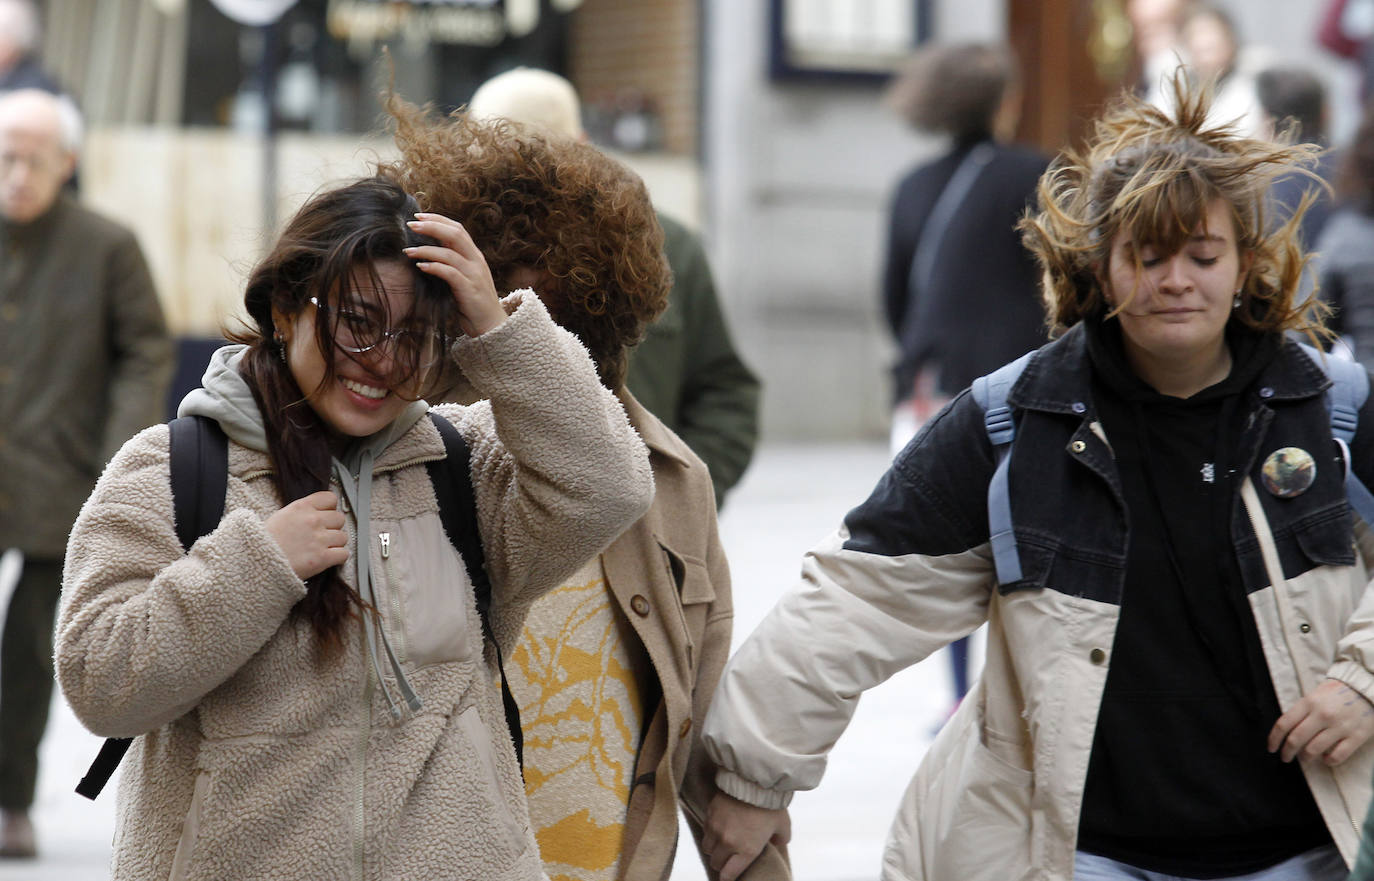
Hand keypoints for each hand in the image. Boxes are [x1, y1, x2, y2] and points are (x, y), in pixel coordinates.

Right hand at [264, 491, 348, 579]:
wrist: (254, 562)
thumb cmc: (263, 542)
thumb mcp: (281, 516)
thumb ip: (302, 512)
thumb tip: (318, 512)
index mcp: (301, 507)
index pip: (330, 498)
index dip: (329, 508)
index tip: (325, 516)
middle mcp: (313, 520)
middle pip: (339, 518)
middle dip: (333, 527)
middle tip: (321, 536)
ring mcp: (319, 539)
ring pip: (343, 537)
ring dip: (335, 543)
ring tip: (322, 549)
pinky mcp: (322, 558)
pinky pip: (344, 554)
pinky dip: (338, 558)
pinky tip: (327, 559)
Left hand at [404, 213, 505, 336]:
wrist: (491, 325)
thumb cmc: (472, 302)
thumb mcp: (463, 277)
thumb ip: (451, 263)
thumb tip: (428, 251)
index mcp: (474, 255)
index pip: (458, 229)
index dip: (438, 219)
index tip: (418, 216)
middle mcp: (476, 261)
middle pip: (455, 234)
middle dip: (431, 227)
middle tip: (410, 224)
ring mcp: (474, 275)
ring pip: (449, 253)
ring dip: (426, 249)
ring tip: (408, 250)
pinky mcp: (469, 289)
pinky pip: (450, 273)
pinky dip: (434, 267)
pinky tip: (420, 267)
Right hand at [701, 792, 789, 880]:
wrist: (753, 780)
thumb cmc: (771, 804)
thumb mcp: (783, 825)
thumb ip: (781, 838)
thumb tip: (778, 842)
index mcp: (747, 850)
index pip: (729, 874)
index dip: (727, 878)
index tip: (728, 877)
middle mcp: (729, 843)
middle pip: (716, 863)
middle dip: (721, 863)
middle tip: (726, 859)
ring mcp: (717, 829)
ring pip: (707, 848)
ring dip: (713, 849)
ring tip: (721, 843)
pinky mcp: (710, 814)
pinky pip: (705, 830)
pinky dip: (710, 832)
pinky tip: (718, 826)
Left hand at [1268, 677, 1373, 765]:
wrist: (1366, 688)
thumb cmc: (1337, 693)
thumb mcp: (1314, 696)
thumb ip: (1301, 711)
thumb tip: (1287, 731)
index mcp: (1309, 702)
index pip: (1284, 724)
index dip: (1274, 739)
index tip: (1271, 748)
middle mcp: (1322, 715)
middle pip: (1296, 740)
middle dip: (1287, 752)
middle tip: (1285, 757)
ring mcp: (1340, 727)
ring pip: (1314, 750)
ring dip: (1305, 758)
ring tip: (1304, 759)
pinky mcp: (1356, 737)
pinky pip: (1337, 756)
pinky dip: (1328, 761)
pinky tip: (1325, 758)